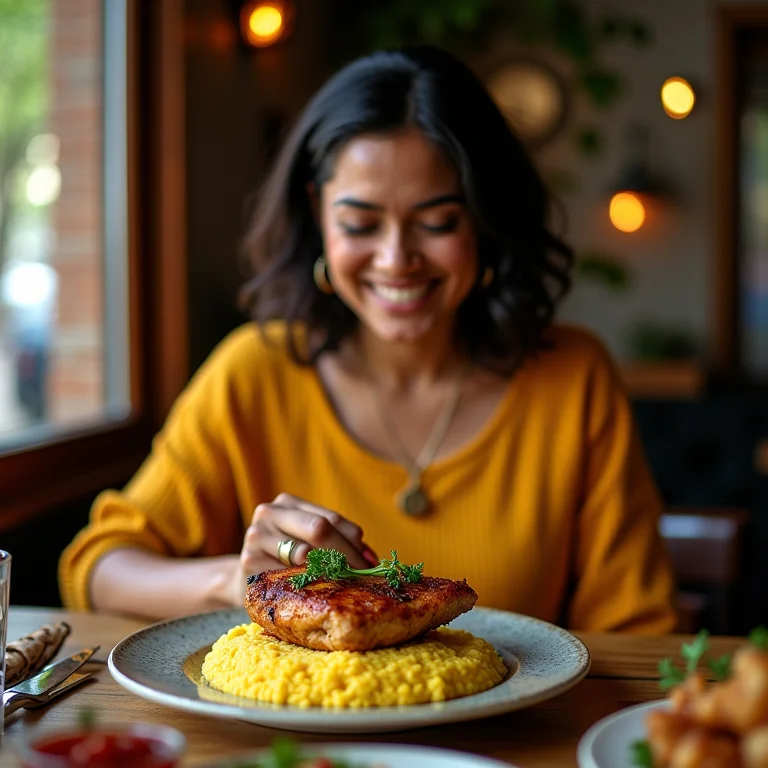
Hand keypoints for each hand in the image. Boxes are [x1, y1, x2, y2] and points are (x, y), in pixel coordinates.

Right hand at [236, 493, 377, 593]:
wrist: (244, 579)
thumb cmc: (285, 561)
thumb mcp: (308, 542)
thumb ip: (336, 542)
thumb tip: (371, 559)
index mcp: (287, 503)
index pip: (331, 519)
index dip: (354, 542)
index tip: (371, 563)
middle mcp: (269, 513)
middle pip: (319, 529)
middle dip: (347, 554)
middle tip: (363, 576)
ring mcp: (256, 536)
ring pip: (305, 553)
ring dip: (330, 571)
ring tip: (345, 585)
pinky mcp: (248, 562)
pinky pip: (287, 575)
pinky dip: (306, 585)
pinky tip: (316, 593)